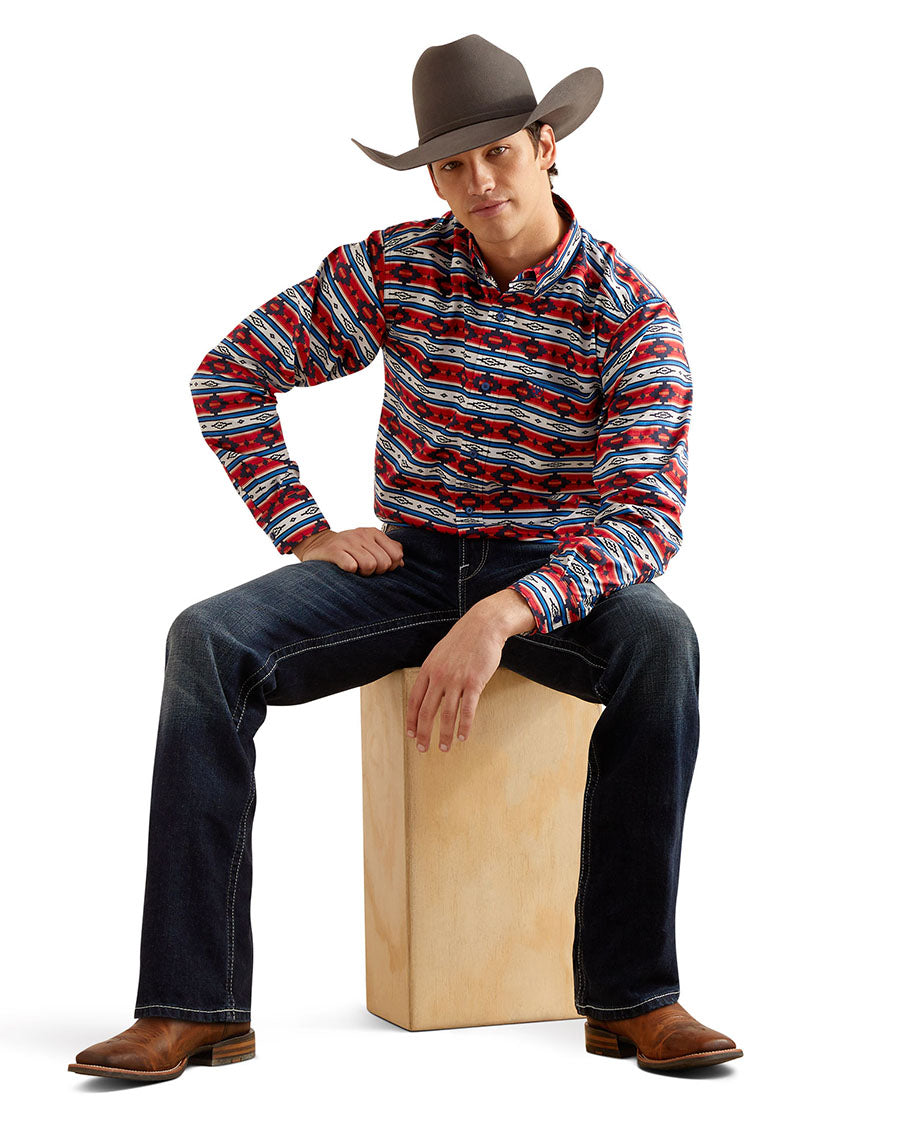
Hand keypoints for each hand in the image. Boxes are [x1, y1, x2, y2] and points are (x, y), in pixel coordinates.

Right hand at [291, 526, 403, 574]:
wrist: (317, 543)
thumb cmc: (348, 548)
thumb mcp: (369, 544)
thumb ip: (388, 550)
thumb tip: (402, 563)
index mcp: (374, 533)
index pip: (396, 555)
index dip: (390, 566)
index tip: (378, 567)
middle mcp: (362, 535)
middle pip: (384, 563)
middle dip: (376, 572)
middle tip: (364, 569)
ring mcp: (348, 542)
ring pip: (370, 566)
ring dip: (363, 573)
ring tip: (355, 569)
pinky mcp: (334, 551)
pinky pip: (351, 566)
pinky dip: (350, 571)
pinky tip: (345, 568)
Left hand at [406, 607, 507, 753]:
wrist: (482, 626)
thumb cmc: (462, 640)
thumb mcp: (439, 654)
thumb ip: (433, 672)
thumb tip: (429, 691)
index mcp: (428, 670)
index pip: (414, 700)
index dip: (412, 720)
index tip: (411, 734)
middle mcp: (439, 677)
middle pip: (427, 711)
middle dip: (424, 733)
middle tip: (422, 748)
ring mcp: (456, 680)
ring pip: (447, 715)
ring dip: (444, 735)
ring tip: (444, 748)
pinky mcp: (474, 683)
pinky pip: (467, 710)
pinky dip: (464, 726)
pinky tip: (463, 737)